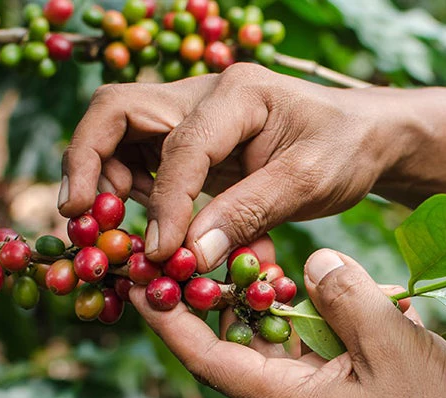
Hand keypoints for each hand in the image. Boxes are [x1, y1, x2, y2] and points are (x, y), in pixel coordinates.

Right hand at [59, 63, 417, 270]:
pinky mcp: (192, 142)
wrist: (366, 136)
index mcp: (237, 94)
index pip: (180, 145)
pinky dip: (133, 194)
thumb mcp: (309, 183)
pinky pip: (142, 161)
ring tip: (108, 230)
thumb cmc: (346, 150)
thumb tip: (190, 256)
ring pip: (119, 135)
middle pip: (117, 112)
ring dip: (104, 179)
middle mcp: (203, 95)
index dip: (165, 202)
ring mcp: (192, 115)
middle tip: (79, 218)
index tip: (161, 253)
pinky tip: (146, 230)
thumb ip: (249, 214)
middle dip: (88, 162)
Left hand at [130, 243, 445, 397]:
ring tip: (256, 250)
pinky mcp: (349, 397)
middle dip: (218, 294)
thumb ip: (345, 298)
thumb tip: (313, 262)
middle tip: (200, 243)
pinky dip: (315, 316)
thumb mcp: (391, 347)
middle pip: (237, 343)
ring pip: (280, 342)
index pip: (207, 355)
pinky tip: (327, 285)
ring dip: (270, 300)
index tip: (139, 278)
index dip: (168, 318)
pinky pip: (317, 350)